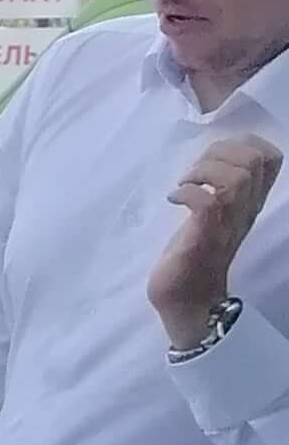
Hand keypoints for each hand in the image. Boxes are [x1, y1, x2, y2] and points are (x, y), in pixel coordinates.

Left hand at [151, 130, 282, 340]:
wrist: (187, 301)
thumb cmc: (195, 256)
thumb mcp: (214, 215)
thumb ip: (220, 189)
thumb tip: (210, 160)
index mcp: (249, 203)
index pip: (271, 159)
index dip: (246, 143)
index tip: (216, 156)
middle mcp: (245, 211)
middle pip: (254, 160)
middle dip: (219, 152)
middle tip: (194, 172)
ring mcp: (227, 224)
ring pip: (236, 177)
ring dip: (202, 171)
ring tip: (184, 184)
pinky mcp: (204, 238)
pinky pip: (208, 202)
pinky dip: (187, 192)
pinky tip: (174, 198)